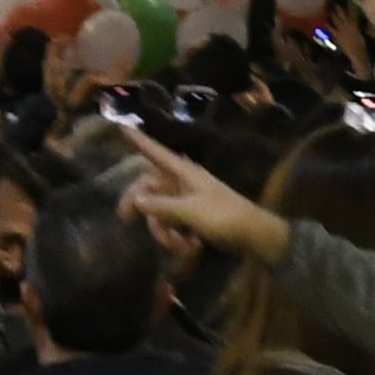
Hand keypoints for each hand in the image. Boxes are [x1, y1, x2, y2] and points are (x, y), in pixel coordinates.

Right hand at [116, 125, 288, 263]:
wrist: (253, 235)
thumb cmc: (223, 216)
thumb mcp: (189, 211)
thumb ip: (161, 205)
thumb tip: (136, 198)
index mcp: (184, 172)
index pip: (156, 153)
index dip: (140, 141)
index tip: (122, 127)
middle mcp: (184, 182)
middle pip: (151, 186)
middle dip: (141, 204)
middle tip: (125, 219)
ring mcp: (188, 199)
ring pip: (160, 209)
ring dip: (163, 229)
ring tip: (175, 246)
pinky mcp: (193, 217)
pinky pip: (173, 222)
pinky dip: (175, 235)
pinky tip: (185, 248)